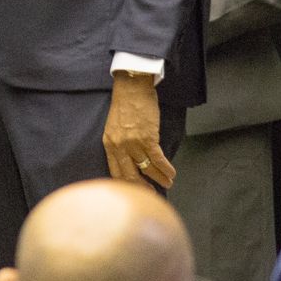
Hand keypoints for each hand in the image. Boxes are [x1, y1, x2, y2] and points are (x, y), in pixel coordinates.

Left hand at [103, 72, 173, 187]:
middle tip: (152, 193)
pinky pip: (158, 159)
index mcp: (108, 144)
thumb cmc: (124, 105)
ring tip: (167, 183)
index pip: (115, 172)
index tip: (136, 191)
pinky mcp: (147, 137)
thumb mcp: (114, 127)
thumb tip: (131, 161)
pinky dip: (166, 168)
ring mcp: (133, 143)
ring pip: (147, 168)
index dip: (127, 184)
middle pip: (130, 175)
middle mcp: (119, 146)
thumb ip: (119, 144)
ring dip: (159, 178)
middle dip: (143, 187)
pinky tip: (171, 173)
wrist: (131, 87)